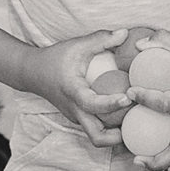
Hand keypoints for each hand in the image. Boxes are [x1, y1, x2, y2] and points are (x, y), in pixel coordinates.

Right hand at [23, 28, 130, 147]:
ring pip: (97, 137)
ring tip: (134, 123)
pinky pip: (95, 128)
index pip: (92, 105)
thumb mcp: (77, 45)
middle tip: (136, 122)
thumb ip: (101, 39)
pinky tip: (124, 116)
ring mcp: (77, 117)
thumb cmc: (56, 57)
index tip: (128, 98)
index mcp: (73, 92)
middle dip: (117, 137)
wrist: (33, 72)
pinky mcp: (79, 118)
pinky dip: (110, 128)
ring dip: (115, 135)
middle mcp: (75, 111)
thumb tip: (125, 33)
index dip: (111, 104)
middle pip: (96, 137)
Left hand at [126, 29, 169, 170]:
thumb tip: (136, 44)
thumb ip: (163, 40)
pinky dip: (164, 138)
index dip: (147, 99)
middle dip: (157, 162)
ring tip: (132, 152)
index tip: (130, 91)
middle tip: (135, 160)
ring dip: (157, 154)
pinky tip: (145, 132)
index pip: (167, 104)